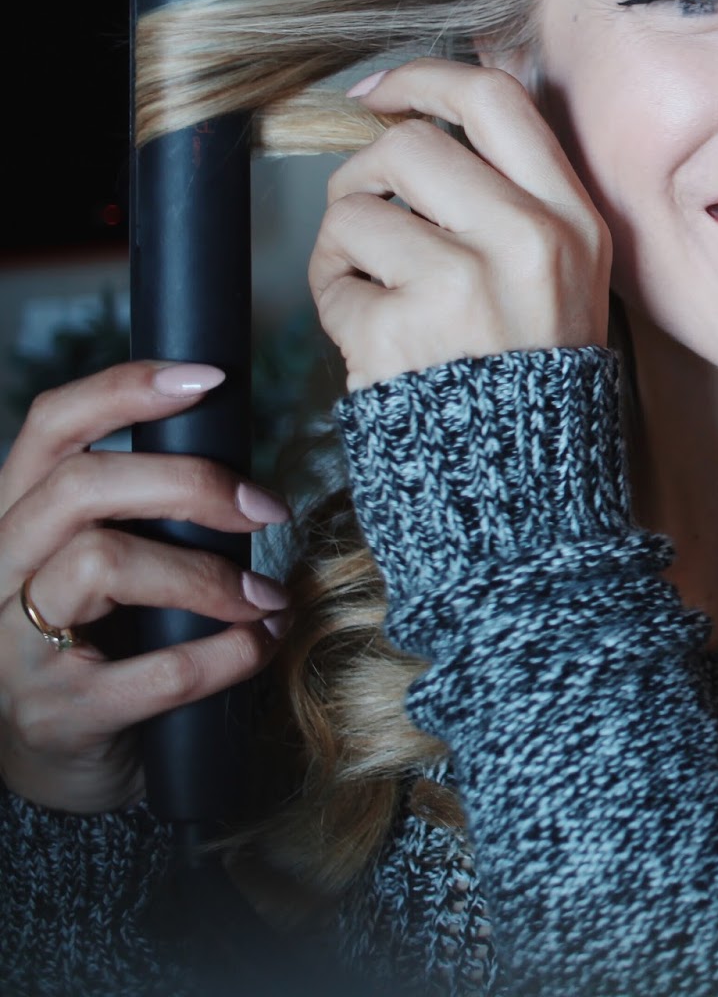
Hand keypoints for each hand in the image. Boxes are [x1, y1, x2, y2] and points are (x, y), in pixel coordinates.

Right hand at [0, 363, 290, 813]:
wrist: (59, 763)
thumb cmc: (103, 638)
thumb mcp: (107, 560)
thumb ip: (144, 510)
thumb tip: (243, 468)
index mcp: (16, 516)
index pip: (53, 425)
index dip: (126, 389)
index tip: (209, 378)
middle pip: (82, 486)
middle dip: (190, 485)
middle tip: (267, 507)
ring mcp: (12, 644)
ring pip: (103, 564)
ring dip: (209, 575)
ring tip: (267, 596)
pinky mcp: (54, 714)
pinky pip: (151, 670)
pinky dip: (224, 654)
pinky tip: (260, 645)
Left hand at [309, 59, 611, 390]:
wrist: (525, 492)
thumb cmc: (531, 376)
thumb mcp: (564, 274)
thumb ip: (513, 200)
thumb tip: (413, 122)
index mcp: (571, 218)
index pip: (496, 99)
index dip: (427, 78)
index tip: (385, 93)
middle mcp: (526, 239)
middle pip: (410, 143)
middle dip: (366, 171)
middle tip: (367, 209)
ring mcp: (463, 282)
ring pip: (357, 208)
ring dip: (343, 245)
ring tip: (370, 287)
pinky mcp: (401, 329)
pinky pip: (336, 280)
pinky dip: (338, 303)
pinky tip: (371, 336)